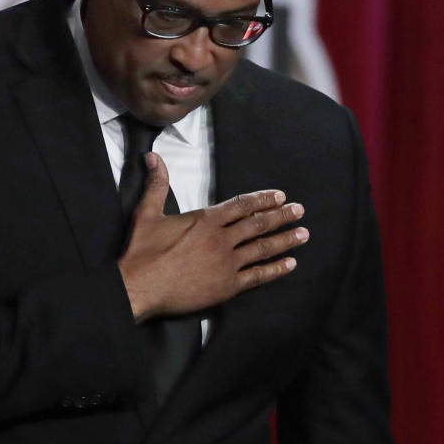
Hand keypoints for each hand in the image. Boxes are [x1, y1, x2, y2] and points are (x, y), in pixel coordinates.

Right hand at [117, 152, 307, 321]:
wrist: (140, 286)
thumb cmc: (142, 250)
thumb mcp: (147, 212)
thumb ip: (157, 184)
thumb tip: (153, 156)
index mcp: (205, 220)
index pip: (241, 205)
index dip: (262, 199)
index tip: (280, 196)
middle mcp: (221, 239)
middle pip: (258, 224)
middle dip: (281, 216)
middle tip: (300, 211)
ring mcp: (227, 263)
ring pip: (263, 248)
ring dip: (285, 239)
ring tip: (303, 234)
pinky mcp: (227, 286)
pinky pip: (258, 276)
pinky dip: (275, 269)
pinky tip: (290, 264)